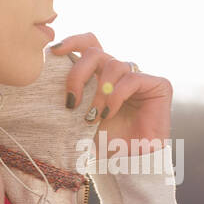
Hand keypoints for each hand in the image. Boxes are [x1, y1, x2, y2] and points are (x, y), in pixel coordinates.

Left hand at [52, 34, 172, 157]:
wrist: (129, 162)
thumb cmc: (105, 142)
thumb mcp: (80, 115)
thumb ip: (71, 93)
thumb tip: (45, 75)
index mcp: (101, 75)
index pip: (89, 44)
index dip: (73, 41)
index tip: (54, 51)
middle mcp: (120, 72)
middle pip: (96, 52)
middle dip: (78, 74)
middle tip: (71, 100)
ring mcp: (140, 77)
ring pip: (112, 65)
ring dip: (99, 93)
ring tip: (93, 116)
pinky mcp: (158, 84)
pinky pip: (130, 79)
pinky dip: (115, 96)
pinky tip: (109, 113)